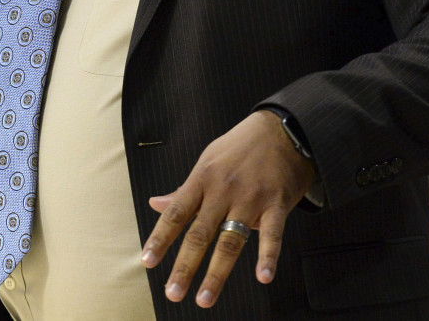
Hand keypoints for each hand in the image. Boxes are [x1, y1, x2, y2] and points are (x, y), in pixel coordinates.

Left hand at [140, 109, 315, 307]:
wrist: (281, 129)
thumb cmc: (240, 147)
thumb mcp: (207, 161)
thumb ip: (184, 190)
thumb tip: (154, 203)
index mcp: (202, 179)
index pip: (176, 213)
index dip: (160, 238)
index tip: (147, 261)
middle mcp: (223, 191)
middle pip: (199, 233)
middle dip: (184, 265)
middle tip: (172, 293)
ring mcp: (250, 198)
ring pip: (231, 241)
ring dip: (217, 273)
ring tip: (204, 298)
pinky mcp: (277, 203)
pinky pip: (272, 234)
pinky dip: (268, 256)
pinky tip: (262, 276)